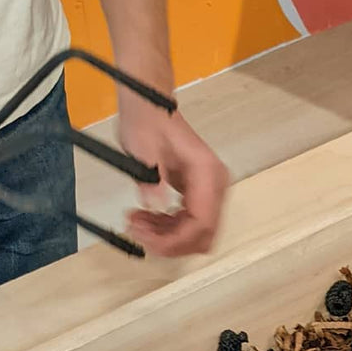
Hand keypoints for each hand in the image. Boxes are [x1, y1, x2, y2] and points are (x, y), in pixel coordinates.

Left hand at [118, 96, 228, 256]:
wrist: (150, 109)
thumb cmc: (149, 123)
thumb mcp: (144, 150)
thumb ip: (150, 179)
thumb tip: (153, 205)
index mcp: (208, 173)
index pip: (203, 223)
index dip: (177, 240)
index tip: (150, 241)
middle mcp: (214, 184)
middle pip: (203, 234)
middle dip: (171, 242)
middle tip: (139, 232)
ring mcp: (208, 190)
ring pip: (195, 233)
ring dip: (166, 236)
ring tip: (136, 223)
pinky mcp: (196, 193)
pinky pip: (187, 222)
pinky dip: (166, 227)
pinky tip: (145, 219)